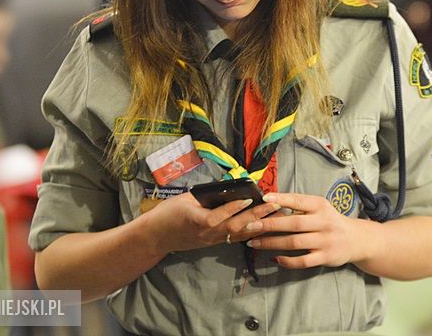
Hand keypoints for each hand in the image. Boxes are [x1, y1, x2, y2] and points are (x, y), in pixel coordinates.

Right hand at [142, 192, 281, 252]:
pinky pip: (235, 238)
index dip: (234, 208)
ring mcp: (211, 240)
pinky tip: (264, 226)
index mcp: (196, 220)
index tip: (249, 199)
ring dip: (258, 225)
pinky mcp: (213, 243)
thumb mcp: (184, 199)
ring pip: (238, 234)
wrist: (155, 237)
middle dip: (256, 216)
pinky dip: (250, 232)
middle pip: (234, 226)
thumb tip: (227, 188)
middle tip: (273, 206)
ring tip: (276, 216)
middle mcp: (206, 233)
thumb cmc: (167, 214)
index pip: (218, 216)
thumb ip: (205, 196)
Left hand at [243, 192, 369, 269]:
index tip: (264, 198)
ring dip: (272, 243)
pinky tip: (274, 259)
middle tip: (250, 225)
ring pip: (294, 243)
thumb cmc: (330, 221)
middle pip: (293, 224)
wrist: (356, 239)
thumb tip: (270, 202)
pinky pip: (303, 261)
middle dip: (269, 224)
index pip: (299, 200)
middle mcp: (324, 222)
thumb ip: (299, 206)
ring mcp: (325, 241)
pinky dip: (287, 261)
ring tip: (254, 242)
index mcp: (320, 206)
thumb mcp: (319, 208)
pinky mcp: (325, 258)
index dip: (281, 199)